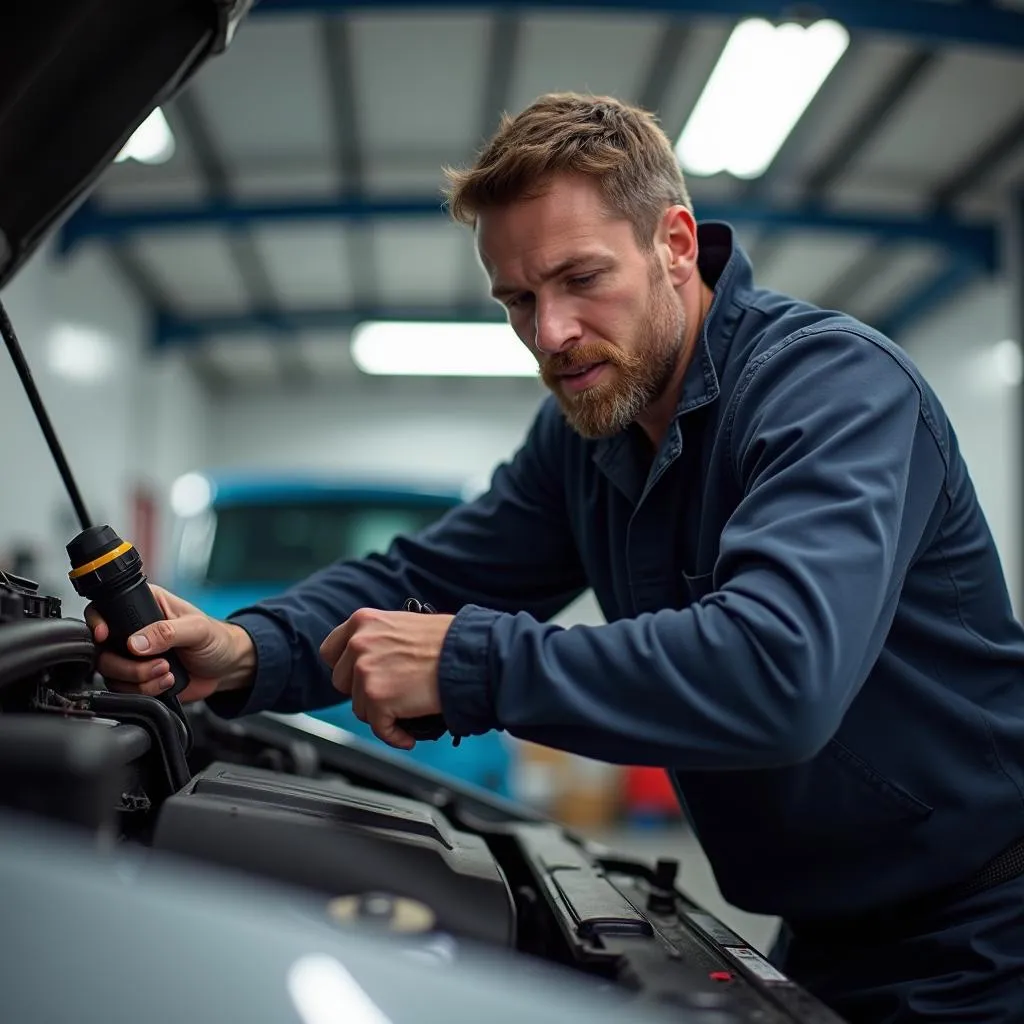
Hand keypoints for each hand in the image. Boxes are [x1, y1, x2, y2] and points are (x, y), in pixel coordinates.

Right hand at [85, 584, 254, 702]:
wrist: (227, 667)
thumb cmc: (216, 639)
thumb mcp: (197, 629)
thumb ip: (168, 632)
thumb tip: (136, 642)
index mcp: (145, 605)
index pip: (105, 609)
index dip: (97, 623)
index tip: (105, 636)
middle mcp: (133, 630)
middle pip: (103, 650)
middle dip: (129, 665)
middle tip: (160, 664)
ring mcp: (133, 656)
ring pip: (111, 673)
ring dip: (139, 679)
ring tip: (168, 672)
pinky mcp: (138, 678)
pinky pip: (124, 689)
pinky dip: (144, 690)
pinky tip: (167, 683)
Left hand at [320, 607, 453, 749]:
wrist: (469, 655)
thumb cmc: (448, 640)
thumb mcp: (403, 625)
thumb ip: (379, 640)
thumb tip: (369, 663)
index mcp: (363, 621)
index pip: (331, 651)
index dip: (346, 668)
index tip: (359, 677)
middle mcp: (359, 644)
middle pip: (342, 682)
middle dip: (363, 692)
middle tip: (389, 694)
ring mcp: (365, 671)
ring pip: (360, 707)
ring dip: (382, 713)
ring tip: (407, 710)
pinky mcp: (377, 699)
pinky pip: (378, 728)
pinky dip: (394, 736)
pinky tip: (408, 734)